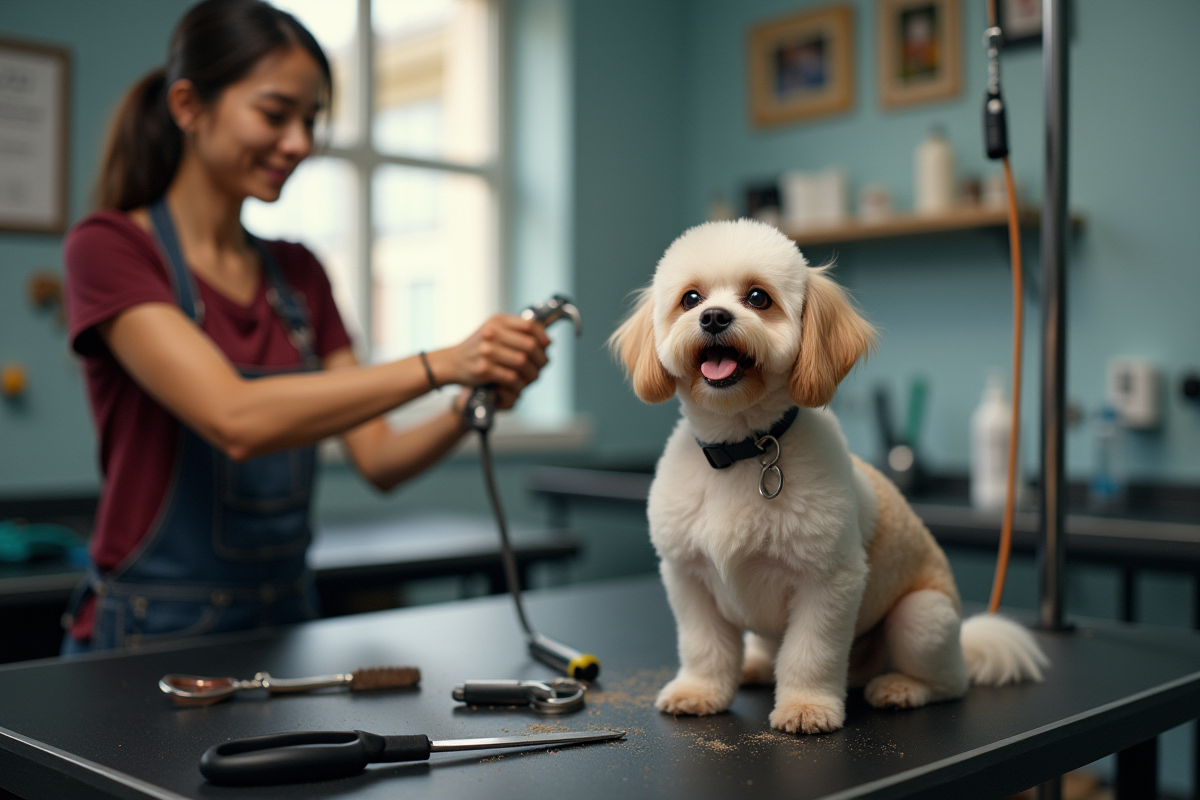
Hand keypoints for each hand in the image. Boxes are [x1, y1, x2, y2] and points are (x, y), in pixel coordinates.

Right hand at [432, 314, 549, 390]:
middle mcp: (492, 333)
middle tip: (542, 366)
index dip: (543, 337)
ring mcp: (487, 351)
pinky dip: (519, 383)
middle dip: (541, 358)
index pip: (530, 325)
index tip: (546, 346)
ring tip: (532, 377)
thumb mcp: (494, 330)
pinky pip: (511, 377)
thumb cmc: (478, 347)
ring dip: (532, 373)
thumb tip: (548, 341)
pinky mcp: (484, 369)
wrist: (452, 362)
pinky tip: (519, 384)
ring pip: (523, 362)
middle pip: (529, 345)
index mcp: (497, 321)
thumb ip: (518, 331)